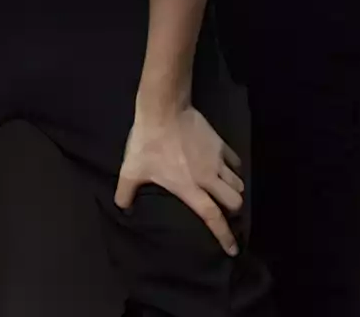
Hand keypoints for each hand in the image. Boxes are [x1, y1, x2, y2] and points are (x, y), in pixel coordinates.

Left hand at [115, 105, 243, 255]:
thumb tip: (122, 208)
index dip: (224, 235)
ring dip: (235, 191)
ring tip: (227, 194)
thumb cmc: (148, 142)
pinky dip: (234, 169)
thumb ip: (126, 192)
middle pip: (234, 201)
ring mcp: (216, 160)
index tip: (233, 249)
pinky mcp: (219, 144)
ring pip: (238, 183)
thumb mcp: (131, 170)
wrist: (164, 109)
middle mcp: (208, 178)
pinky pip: (235, 161)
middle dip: (234, 211)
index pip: (213, 217)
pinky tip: (227, 169)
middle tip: (227, 214)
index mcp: (190, 189)